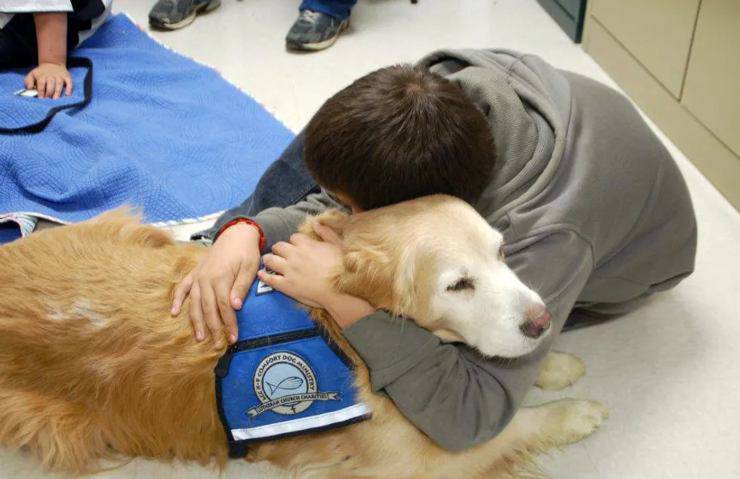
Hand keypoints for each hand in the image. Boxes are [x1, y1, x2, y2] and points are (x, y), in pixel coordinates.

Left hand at [24, 63, 71, 98]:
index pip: (41, 84)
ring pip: (59, 84)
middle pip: (50, 84)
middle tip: (48, 100)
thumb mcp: (32, 75)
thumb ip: (28, 82)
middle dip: (49, 93)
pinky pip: (69, 83)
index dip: (41, 91)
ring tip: (55, 99)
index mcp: (41, 75)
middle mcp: (51, 76)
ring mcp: (59, 76)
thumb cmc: (41, 73)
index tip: (41, 98)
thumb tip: (29, 88)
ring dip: (57, 92)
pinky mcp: (67, 77)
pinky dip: (69, 88)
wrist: (52, 63)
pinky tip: (67, 94)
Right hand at [171, 223, 260, 343]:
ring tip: (200, 337)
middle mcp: (206, 278)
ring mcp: (198, 276)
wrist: (236, 233)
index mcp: (221, 277)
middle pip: (208, 308)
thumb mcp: (250, 267)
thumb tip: (235, 306)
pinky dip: (177, 299)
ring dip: (196, 321)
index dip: (228, 323)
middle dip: (213, 328)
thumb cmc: (246, 251)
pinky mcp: (194, 272)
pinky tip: (173, 312)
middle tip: (218, 345)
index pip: (224, 306)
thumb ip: (241, 287)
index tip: (233, 338)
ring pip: (194, 302)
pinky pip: (182, 287)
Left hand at [258, 222, 375, 328]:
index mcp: (307, 245)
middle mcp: (295, 255)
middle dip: (279, 249)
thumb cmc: (341, 269)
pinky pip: (269, 278)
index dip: (294, 242)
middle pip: (279, 246)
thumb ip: (326, 232)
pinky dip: (263, 275)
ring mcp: (289, 270)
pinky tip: (261, 274)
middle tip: (280, 254)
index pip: (293, 237)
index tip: (297, 247)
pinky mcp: (286, 285)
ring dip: (269, 259)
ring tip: (269, 262)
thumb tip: (316, 223)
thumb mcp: (338, 245)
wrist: (339, 290)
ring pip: (270, 259)